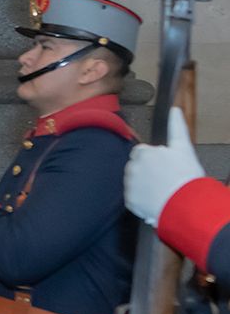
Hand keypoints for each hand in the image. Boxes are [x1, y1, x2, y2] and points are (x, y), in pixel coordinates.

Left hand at [125, 108, 204, 226]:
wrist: (183, 203)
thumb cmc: (185, 176)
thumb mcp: (183, 148)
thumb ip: (176, 128)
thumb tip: (174, 110)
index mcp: (143, 153)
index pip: (141, 152)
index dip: (152, 158)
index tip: (163, 165)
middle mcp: (132, 167)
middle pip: (135, 166)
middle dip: (146, 170)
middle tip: (163, 178)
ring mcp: (129, 184)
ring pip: (133, 181)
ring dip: (142, 183)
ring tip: (160, 189)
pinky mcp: (129, 200)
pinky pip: (133, 197)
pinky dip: (141, 198)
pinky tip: (154, 199)